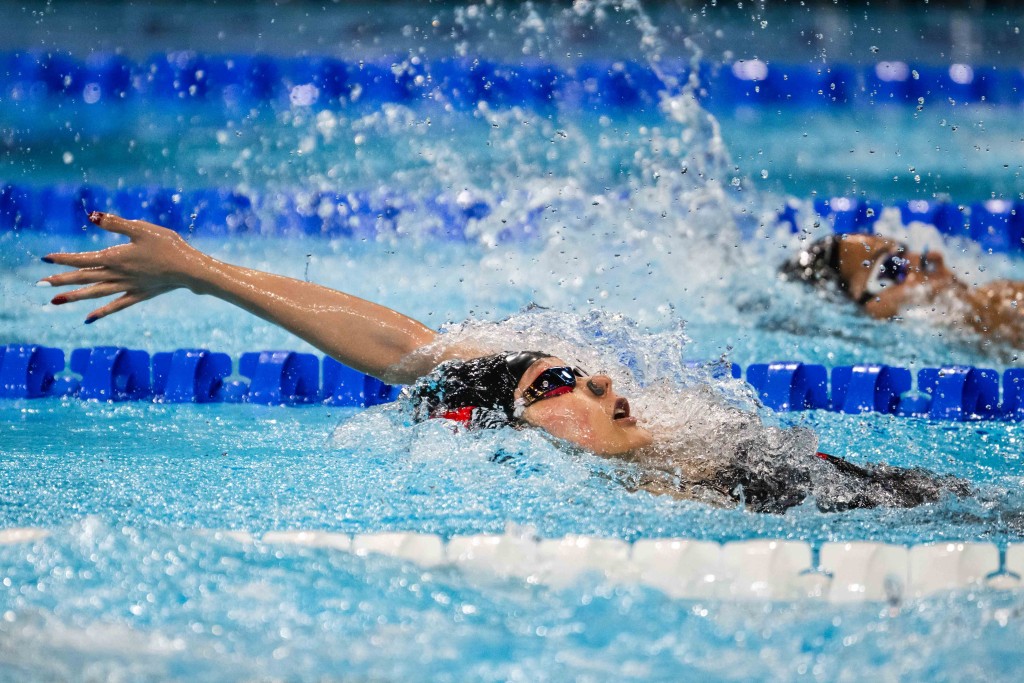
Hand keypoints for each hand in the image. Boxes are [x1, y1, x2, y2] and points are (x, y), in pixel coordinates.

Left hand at [40, 212, 210, 322]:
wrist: (189, 269)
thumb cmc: (168, 245)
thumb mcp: (141, 228)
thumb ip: (115, 223)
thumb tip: (91, 216)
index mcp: (116, 257)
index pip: (83, 259)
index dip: (64, 258)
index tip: (46, 258)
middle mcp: (117, 274)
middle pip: (84, 277)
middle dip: (62, 280)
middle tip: (41, 284)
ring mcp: (127, 287)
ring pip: (95, 293)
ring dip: (74, 297)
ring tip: (55, 302)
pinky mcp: (138, 294)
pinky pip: (115, 305)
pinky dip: (101, 312)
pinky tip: (88, 318)